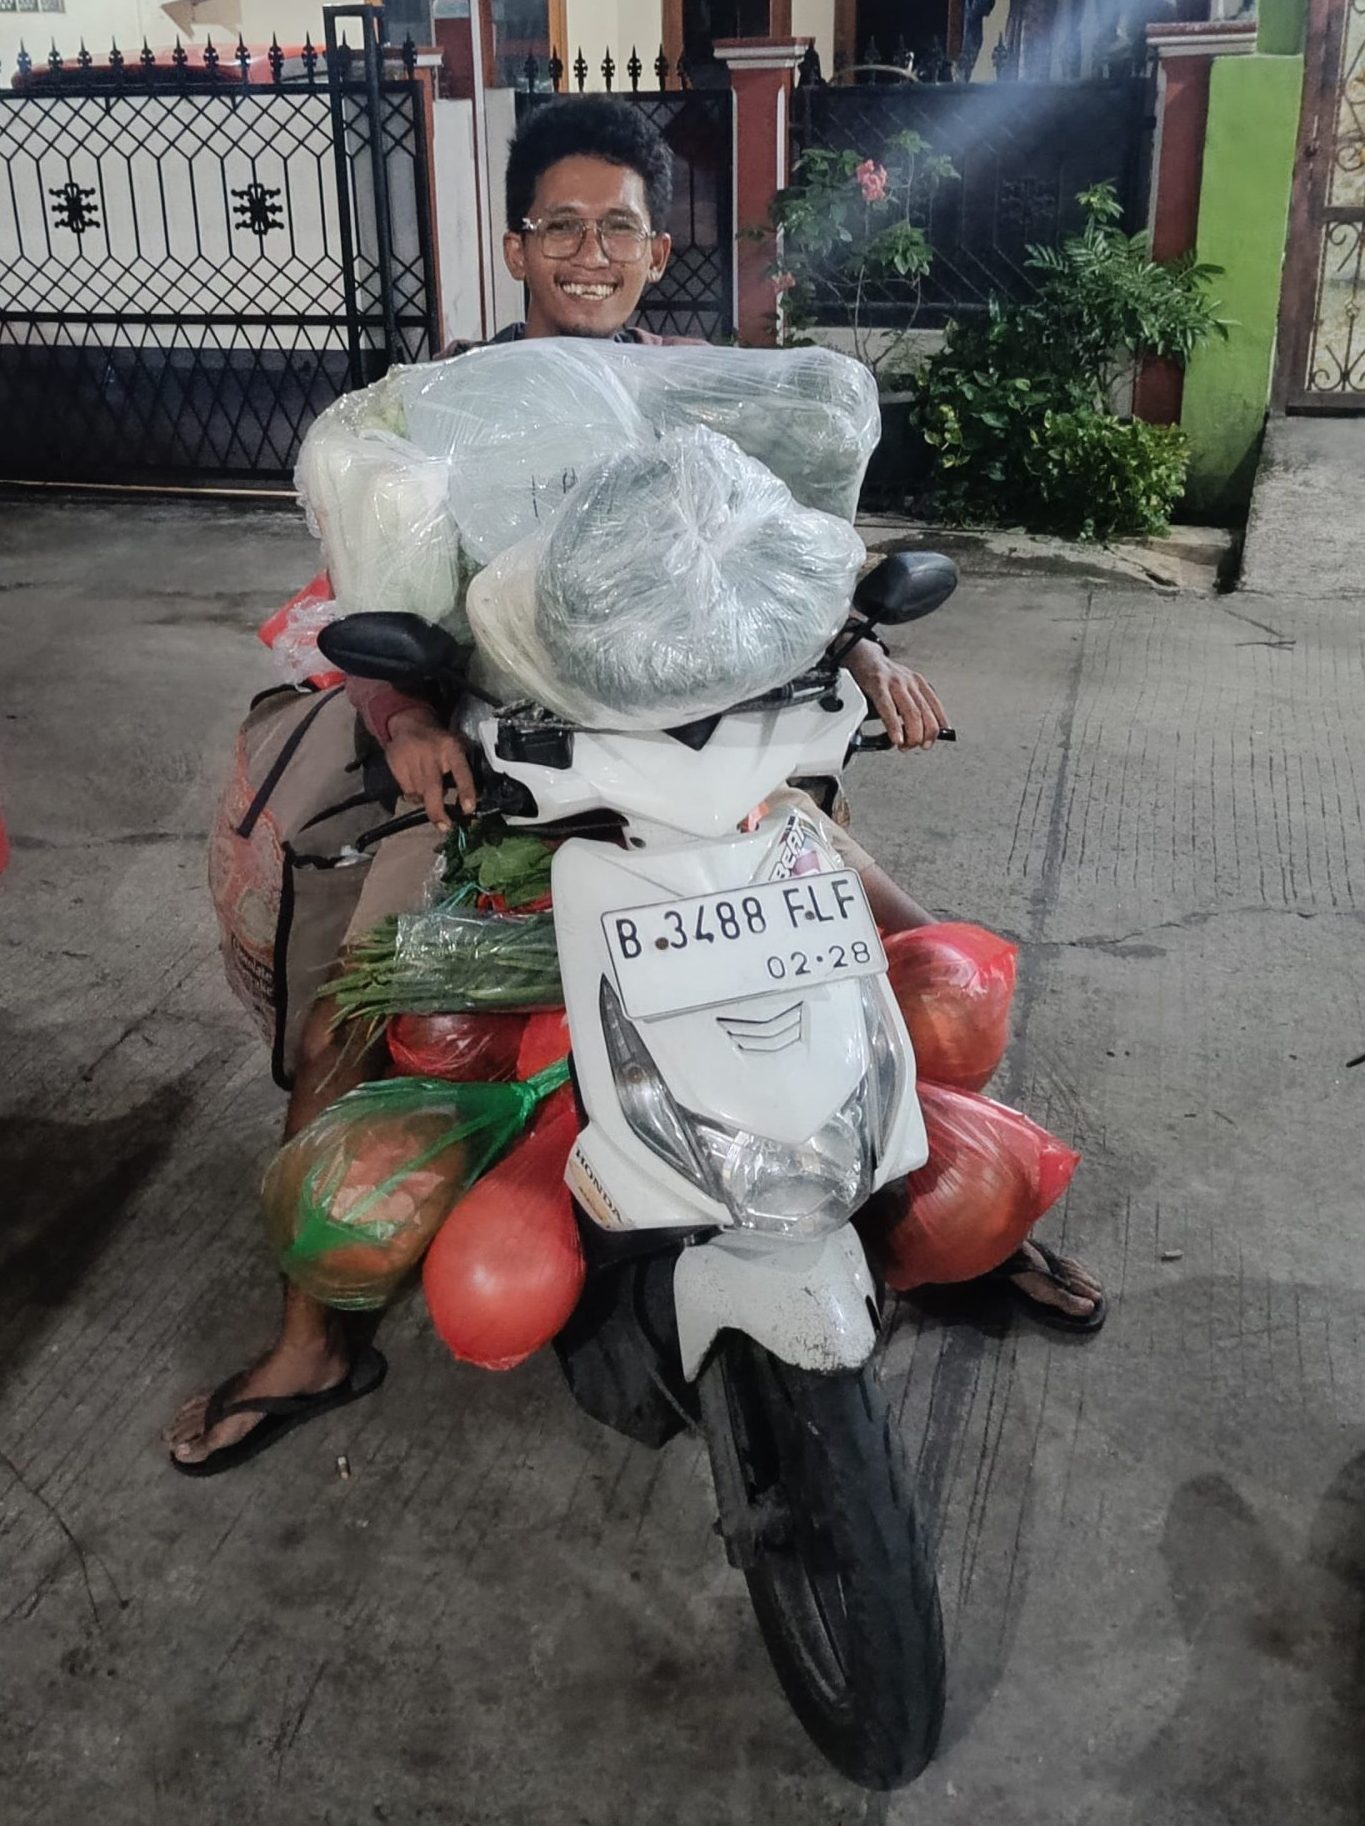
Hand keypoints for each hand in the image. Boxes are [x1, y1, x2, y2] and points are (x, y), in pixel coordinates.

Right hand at [384, 708, 476, 829]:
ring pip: (419, 793)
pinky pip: (407, 791)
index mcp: (451, 748)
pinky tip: (415, 782)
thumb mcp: (455, 749)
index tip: (468, 810)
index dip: (466, 791)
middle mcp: (431, 753)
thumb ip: (458, 772)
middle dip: (438, 811)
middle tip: (444, 826)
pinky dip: (413, 794)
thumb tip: (464, 806)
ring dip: (425, 799)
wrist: (409, 723)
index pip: (461, 772)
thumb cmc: (438, 742)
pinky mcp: (396, 762)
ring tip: (428, 788)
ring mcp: (411, 758)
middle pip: (433, 789)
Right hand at [845, 644, 948, 750]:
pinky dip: (894, 727)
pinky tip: (896, 738)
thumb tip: (920, 731)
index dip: (937, 728)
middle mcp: (910, 682)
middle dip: (925, 735)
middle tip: (918, 746)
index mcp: (919, 683)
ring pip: (912, 713)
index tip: (932, 741)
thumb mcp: (904, 687)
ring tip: (906, 746)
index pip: (935, 708)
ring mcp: (895, 683)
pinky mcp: (878, 685)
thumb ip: (912, 705)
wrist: (863, 657)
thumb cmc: (883, 676)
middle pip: (925, 713)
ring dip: (912, 734)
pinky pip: (888, 709)